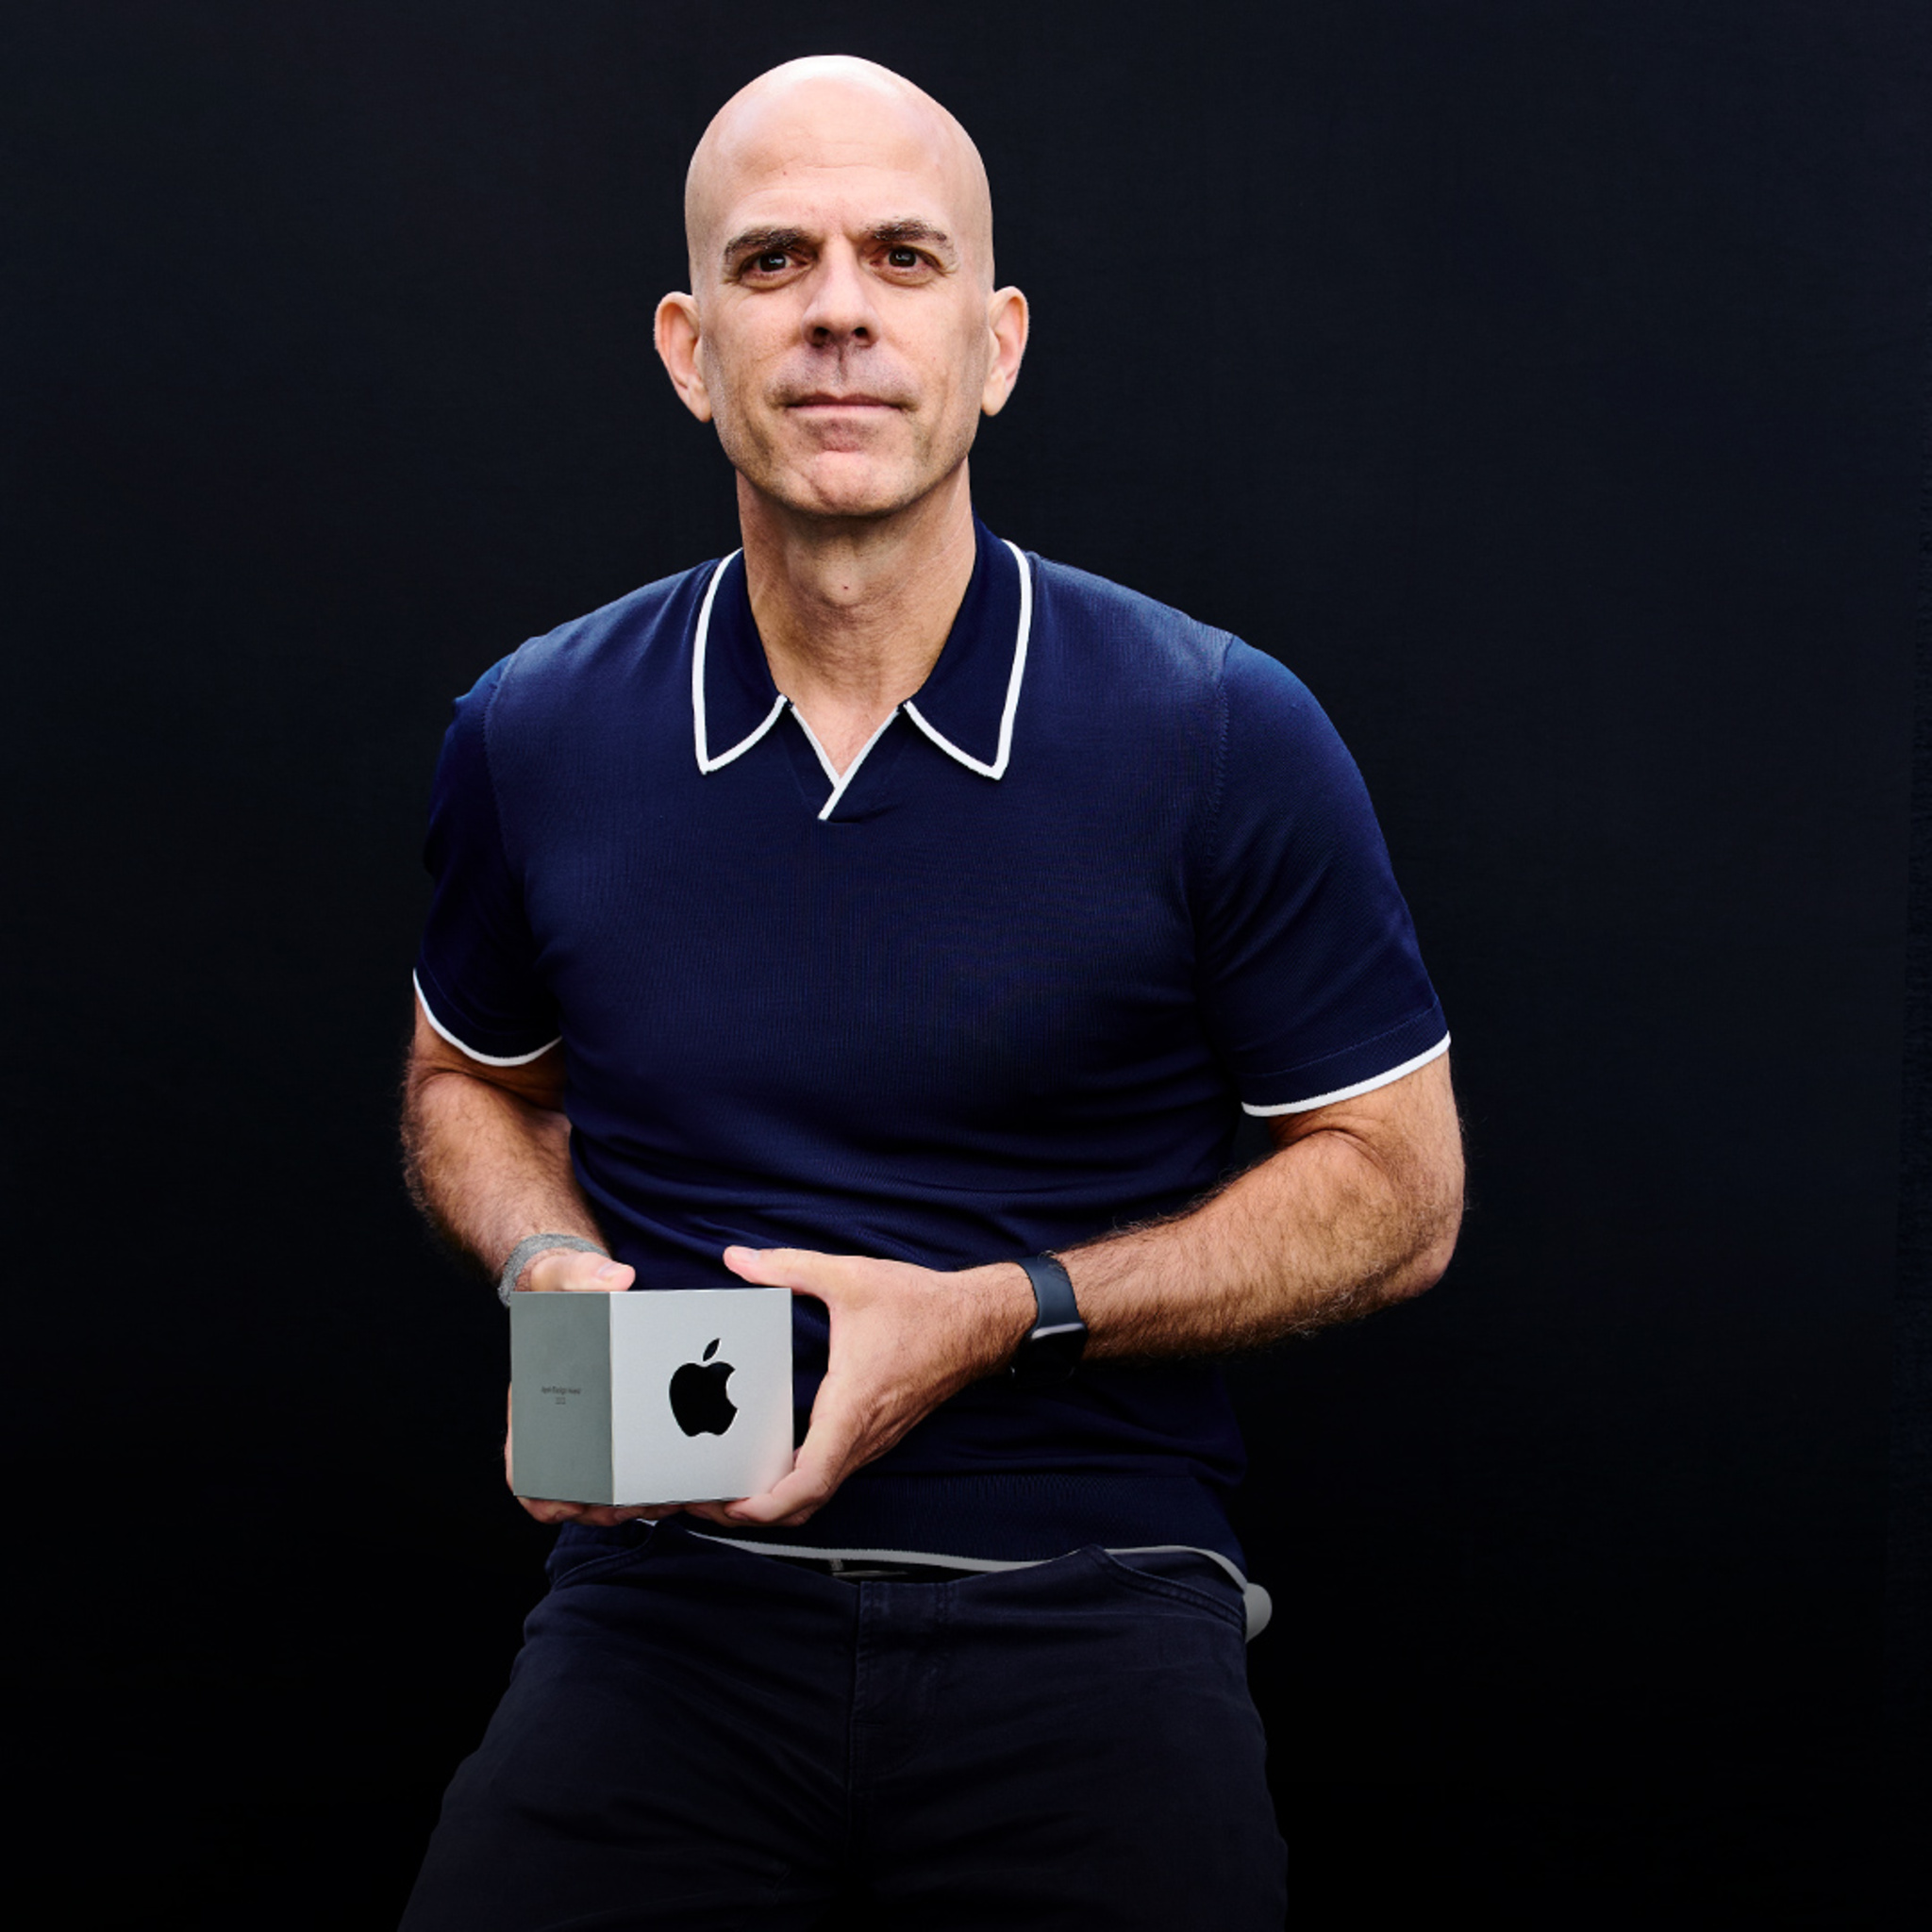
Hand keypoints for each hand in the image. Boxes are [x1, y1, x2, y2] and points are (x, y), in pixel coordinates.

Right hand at [506, 1246, 669, 1526]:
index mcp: (534, 1407)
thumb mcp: (566, 1276)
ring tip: (671, 1495)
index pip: (526, 1474)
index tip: (572, 1504)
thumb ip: (583, 1274)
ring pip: (612, 1491)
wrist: (585, 1285)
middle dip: (609, 1507)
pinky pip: (640, 1466)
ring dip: (638, 1501)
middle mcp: (563, 1428)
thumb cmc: (565, 1288)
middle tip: (643, 1501)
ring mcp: (597, 1434)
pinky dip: (658, 1480)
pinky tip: (686, 1477)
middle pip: (577, 1494)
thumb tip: (617, 1279)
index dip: (545, 1498)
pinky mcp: (631, 1426)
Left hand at [711, 1244, 1034, 1528]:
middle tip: (705, 1500)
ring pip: (820, 1492)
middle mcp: (863, 1435)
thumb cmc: (923, 1306)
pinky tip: (769, 1462)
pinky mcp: (876, 1434)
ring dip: (774, 1501)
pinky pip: (832, 1473)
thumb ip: (790, 1267)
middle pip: (807, 1502)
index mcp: (852, 1406)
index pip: (810, 1481)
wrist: (979, 1322)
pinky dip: (796, 1484)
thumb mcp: (851, 1277)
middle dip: (753, 1513)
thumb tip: (739, 1258)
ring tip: (727, 1486)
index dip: (766, 1505)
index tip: (729, 1505)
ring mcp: (873, 1440)